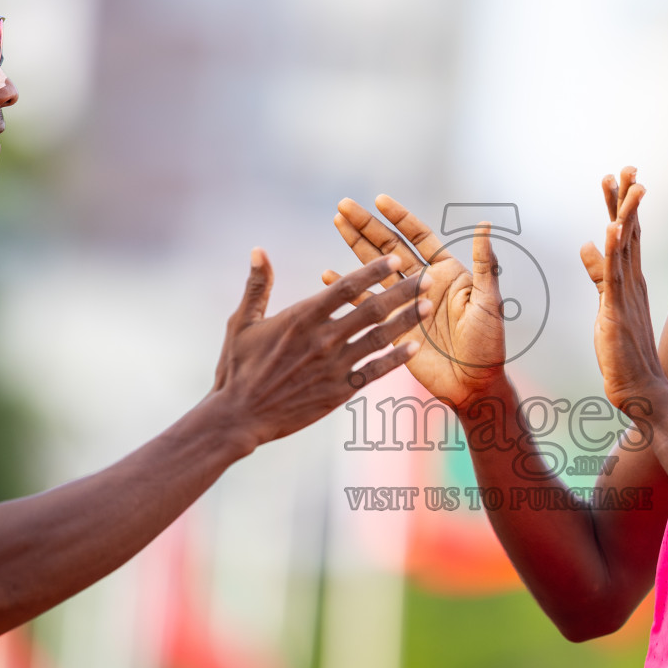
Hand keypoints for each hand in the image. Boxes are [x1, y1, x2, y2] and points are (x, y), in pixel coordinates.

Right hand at [213, 248, 428, 454]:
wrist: (240, 416)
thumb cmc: (238, 368)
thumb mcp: (243, 322)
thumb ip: (257, 285)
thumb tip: (258, 250)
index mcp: (300, 317)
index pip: (345, 287)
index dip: (373, 271)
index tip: (396, 258)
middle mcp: (322, 339)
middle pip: (371, 310)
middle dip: (403, 292)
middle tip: (428, 277)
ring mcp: (333, 367)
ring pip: (379, 339)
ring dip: (407, 321)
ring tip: (429, 306)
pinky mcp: (338, 391)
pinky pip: (374, 372)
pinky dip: (396, 360)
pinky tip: (415, 348)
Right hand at [326, 196, 506, 407]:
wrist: (474, 383)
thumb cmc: (489, 343)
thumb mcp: (489, 302)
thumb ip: (485, 264)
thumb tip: (485, 225)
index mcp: (445, 272)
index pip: (418, 236)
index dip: (399, 217)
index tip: (379, 200)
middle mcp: (422, 282)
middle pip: (389, 246)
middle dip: (367, 225)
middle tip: (343, 206)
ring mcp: (404, 304)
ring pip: (374, 269)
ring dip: (355, 247)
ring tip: (336, 224)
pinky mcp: (392, 327)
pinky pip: (364, 304)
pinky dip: (347, 290)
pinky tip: (329, 277)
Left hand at [581, 167, 667, 411]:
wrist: (640, 388)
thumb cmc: (624, 350)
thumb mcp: (606, 304)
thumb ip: (598, 273)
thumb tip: (585, 244)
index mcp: (630, 279)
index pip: (626, 234)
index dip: (622, 205)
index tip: (618, 177)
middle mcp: (633, 281)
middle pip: (630, 231)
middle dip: (627, 198)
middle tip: (627, 167)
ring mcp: (627, 295)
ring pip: (625, 247)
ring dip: (625, 214)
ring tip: (625, 184)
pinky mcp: (616, 312)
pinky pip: (614, 276)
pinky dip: (613, 251)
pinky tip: (612, 228)